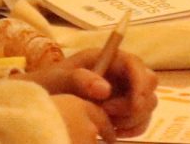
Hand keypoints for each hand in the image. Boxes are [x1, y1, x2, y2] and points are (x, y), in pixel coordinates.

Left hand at [30, 47, 156, 137]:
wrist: (40, 102)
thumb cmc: (47, 85)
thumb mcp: (57, 79)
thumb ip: (79, 79)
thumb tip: (105, 89)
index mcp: (108, 58)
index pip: (136, 64)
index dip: (141, 82)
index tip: (135, 103)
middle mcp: (121, 74)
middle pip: (150, 84)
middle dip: (135, 103)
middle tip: (108, 113)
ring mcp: (124, 93)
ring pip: (148, 105)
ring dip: (132, 118)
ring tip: (105, 121)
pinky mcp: (123, 112)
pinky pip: (140, 121)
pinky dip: (132, 129)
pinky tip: (112, 130)